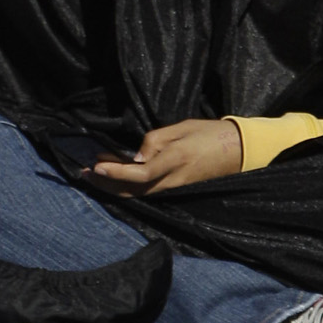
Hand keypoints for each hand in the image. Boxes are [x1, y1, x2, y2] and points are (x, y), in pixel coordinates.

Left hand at [92, 119, 242, 194]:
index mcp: (175, 160)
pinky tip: (116, 177)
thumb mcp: (182, 128)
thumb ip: (157, 140)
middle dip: (107, 183)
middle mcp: (174, 179)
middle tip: (84, 173)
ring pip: (140, 194)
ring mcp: (176, 187)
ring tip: (93, 175)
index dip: (117, 171)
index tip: (96, 164)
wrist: (238, 150)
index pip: (140, 174)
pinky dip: (128, 186)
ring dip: (114, 186)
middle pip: (135, 190)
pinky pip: (148, 192)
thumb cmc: (209, 133)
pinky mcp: (177, 188)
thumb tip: (135, 156)